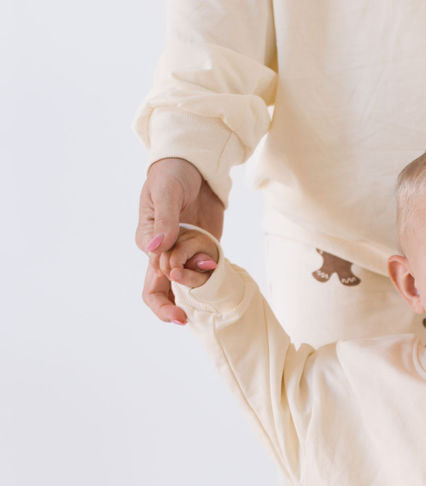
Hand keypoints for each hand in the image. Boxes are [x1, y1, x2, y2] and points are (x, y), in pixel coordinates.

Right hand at [135, 158, 224, 324]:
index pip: (151, 272)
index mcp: (148, 239)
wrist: (194, 165)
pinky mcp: (204, 249)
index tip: (175, 271)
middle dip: (169, 308)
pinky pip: (207, 272)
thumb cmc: (172, 175)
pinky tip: (218, 269)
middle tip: (182, 319)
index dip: (165, 275)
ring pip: (187, 285)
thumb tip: (156, 248)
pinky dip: (212, 275)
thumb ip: (164, 221)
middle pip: (161, 291)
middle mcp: (164, 252)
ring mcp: (184, 253)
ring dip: (197, 284)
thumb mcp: (166, 193)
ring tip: (210, 267)